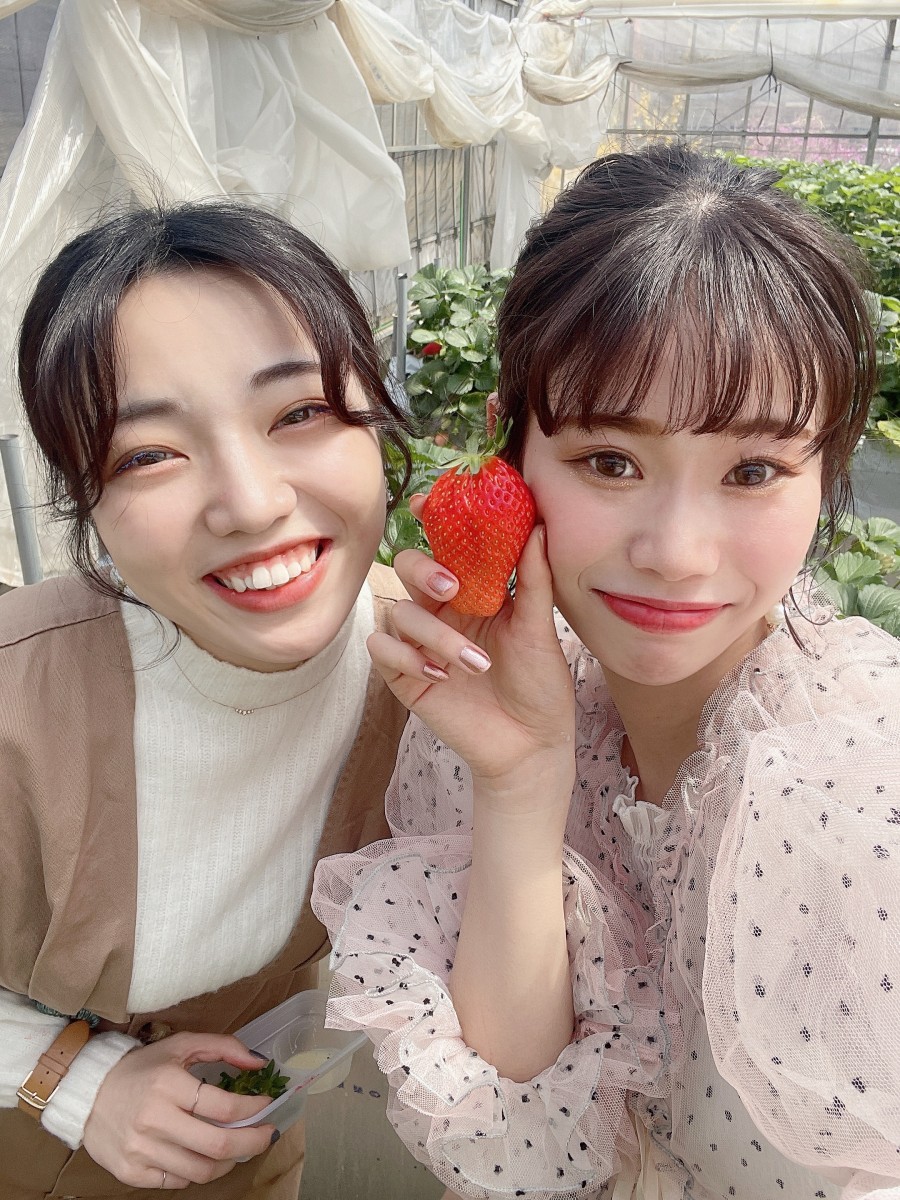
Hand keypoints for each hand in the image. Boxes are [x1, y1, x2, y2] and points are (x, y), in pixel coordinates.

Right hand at [83, 1033, 277, 1188]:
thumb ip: (223, 1047)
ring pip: (201, 1170)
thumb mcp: (181, 1045)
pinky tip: (205, 1156)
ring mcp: (141, 1150)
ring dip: (229, 1161)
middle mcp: (153, 1119)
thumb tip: (259, 1062)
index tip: (266, 1105)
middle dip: (252, 1142)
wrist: (87, 1093)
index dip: (253, 1108)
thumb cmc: (141, 1068)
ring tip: (238, 1148)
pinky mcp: (130, 1172)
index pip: (223, 1106)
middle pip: (217, 1145)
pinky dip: (198, 1172)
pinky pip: (177, 1182)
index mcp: (168, 1084)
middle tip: (266, 1135)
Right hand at [369, 503, 574, 805]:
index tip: (426, 503)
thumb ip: (534, 579)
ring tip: (474, 665)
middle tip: (451, 589)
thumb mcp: (541, 630)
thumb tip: (538, 525)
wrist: (530, 746)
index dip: (431, 522)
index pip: (445, 547)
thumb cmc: (540, 687)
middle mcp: (442, 612)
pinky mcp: (404, 677)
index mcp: (474, 593)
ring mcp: (419, 643)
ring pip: (399, 612)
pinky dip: (406, 658)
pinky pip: (382, 649)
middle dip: (424, 571)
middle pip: (408, 568)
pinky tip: (439, 676)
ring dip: (435, 635)